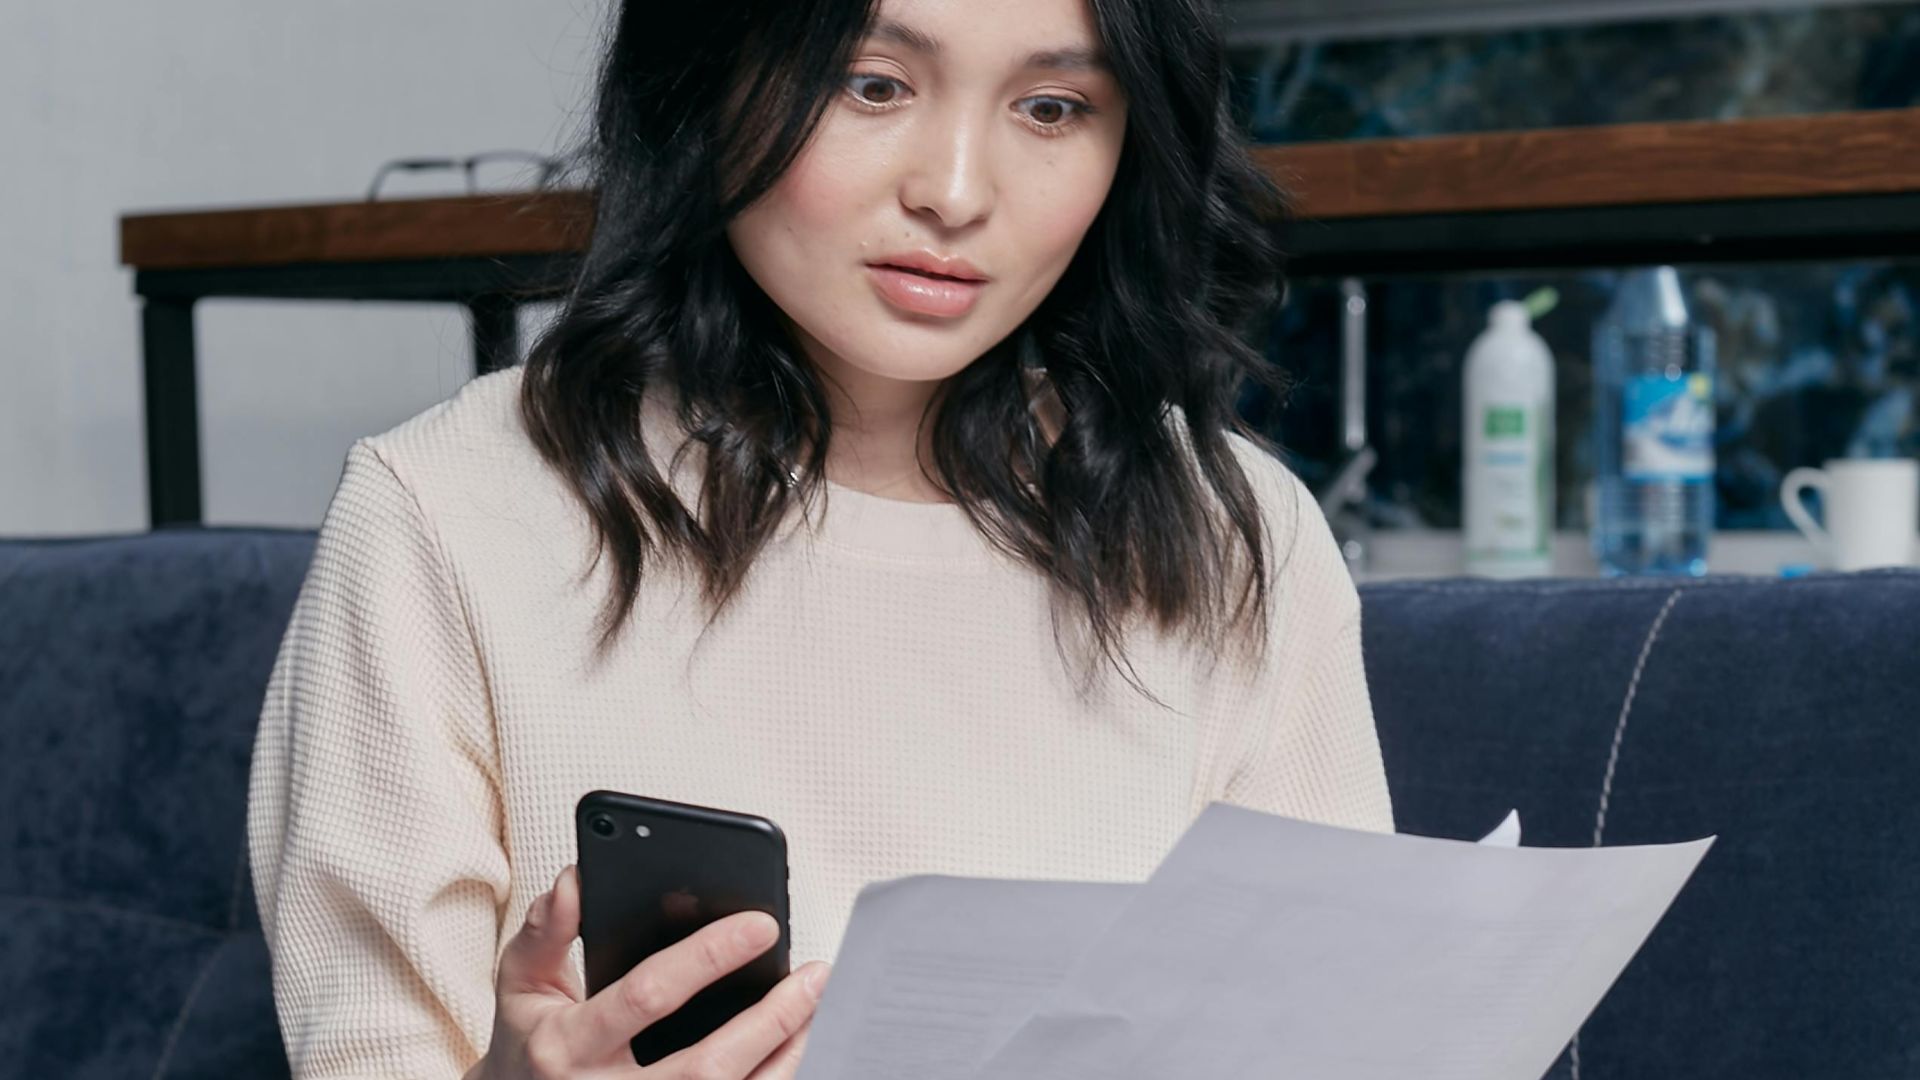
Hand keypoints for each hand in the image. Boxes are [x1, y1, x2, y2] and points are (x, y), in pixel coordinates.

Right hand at [465, 864, 829, 1079]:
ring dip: (784, 1058)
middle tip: (814, 975)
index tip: (762, 925)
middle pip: (704, 1067)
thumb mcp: (520, 984)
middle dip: (769, 1020)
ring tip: (819, 1011)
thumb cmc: (528, 1045)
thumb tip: (576, 879)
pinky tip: (800, 1051)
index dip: (707, 958)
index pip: (647, 997)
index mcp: (565, 1046)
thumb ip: (546, 931)